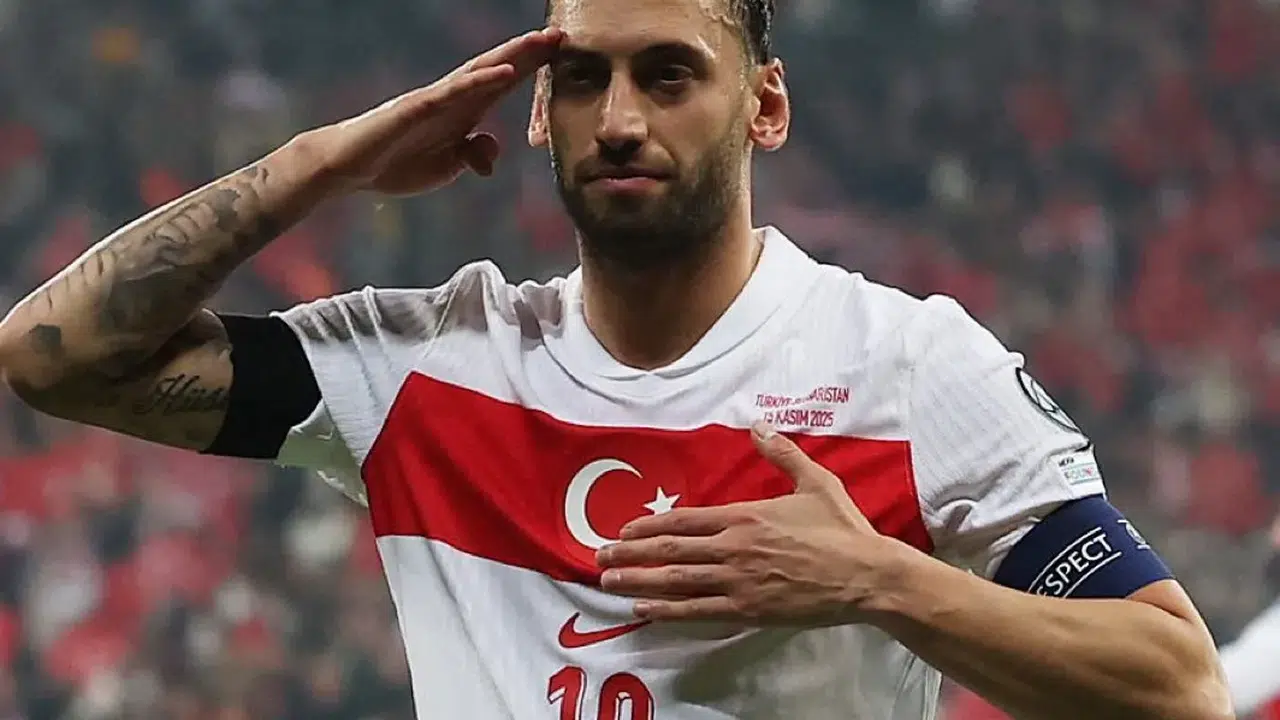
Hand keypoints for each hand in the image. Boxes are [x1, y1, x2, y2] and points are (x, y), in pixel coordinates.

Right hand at [300, 27, 561, 195]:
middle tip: (562, 34)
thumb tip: (492, 152)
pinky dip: (481, 80)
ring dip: (513, 56)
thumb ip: (473, 155)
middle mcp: (453, 98)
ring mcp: (435, 100)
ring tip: (541, 41)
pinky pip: (454, 92)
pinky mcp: (417, 108)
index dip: (533, 68)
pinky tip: (506, 72)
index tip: (562, 52)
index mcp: (464, 112)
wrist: (350, 166)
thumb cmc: (397, 162)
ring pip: (480, 71)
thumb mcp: (447, 166)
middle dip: (530, 52)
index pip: (504, 83)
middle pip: (498, 68)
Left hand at [597, 422, 911, 625]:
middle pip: (670, 550)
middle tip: (598, 559)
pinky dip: (668, 610)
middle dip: (629, 554)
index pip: (684, 520)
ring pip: (677, 580)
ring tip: (608, 583)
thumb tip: (758, 425)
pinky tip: (643, 611)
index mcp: (745, 515)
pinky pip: (699, 610)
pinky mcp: (749, 609)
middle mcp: (733, 547)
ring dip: (638, 581)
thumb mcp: (814, 482)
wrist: (866, 575)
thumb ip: (782, 453)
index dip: (649, 526)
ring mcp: (738, 581)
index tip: (622, 531)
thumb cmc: (841, 528)